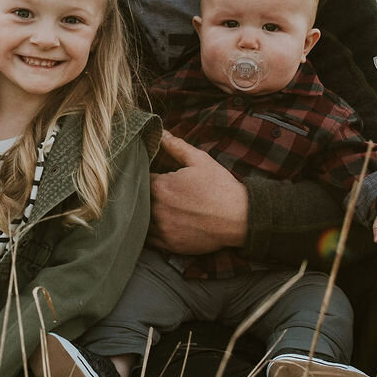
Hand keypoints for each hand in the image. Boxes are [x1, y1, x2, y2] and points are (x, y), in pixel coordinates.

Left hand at [148, 132, 247, 254]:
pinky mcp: (169, 244)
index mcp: (161, 186)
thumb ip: (176, 146)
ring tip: (150, 208)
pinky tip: (154, 224)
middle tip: (151, 192)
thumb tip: (161, 132)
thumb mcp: (200, 160)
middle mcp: (157, 209)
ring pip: (140, 220)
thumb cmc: (221, 187)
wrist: (240, 218)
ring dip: (141, 214)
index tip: (149, 175)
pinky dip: (147, 232)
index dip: (142, 175)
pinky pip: (148, 239)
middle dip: (140, 194)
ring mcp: (162, 229)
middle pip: (137, 200)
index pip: (139, 178)